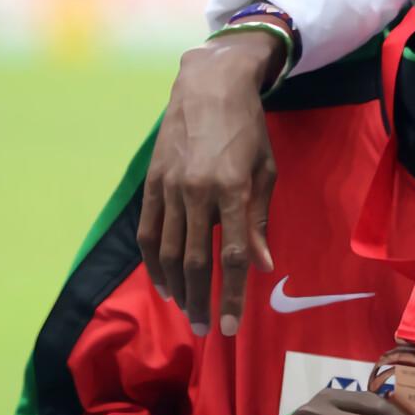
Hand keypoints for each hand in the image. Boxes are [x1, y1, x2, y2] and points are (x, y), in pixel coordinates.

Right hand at [138, 31, 282, 336]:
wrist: (208, 85)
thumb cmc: (248, 129)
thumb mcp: (266, 171)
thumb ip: (260, 220)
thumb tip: (260, 265)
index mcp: (232, 190)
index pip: (232, 255)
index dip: (233, 295)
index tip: (233, 326)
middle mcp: (196, 192)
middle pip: (195, 261)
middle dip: (202, 300)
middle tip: (209, 329)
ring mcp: (169, 187)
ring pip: (167, 252)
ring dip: (177, 288)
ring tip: (188, 312)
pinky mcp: (151, 182)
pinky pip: (148, 231)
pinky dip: (153, 262)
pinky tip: (163, 283)